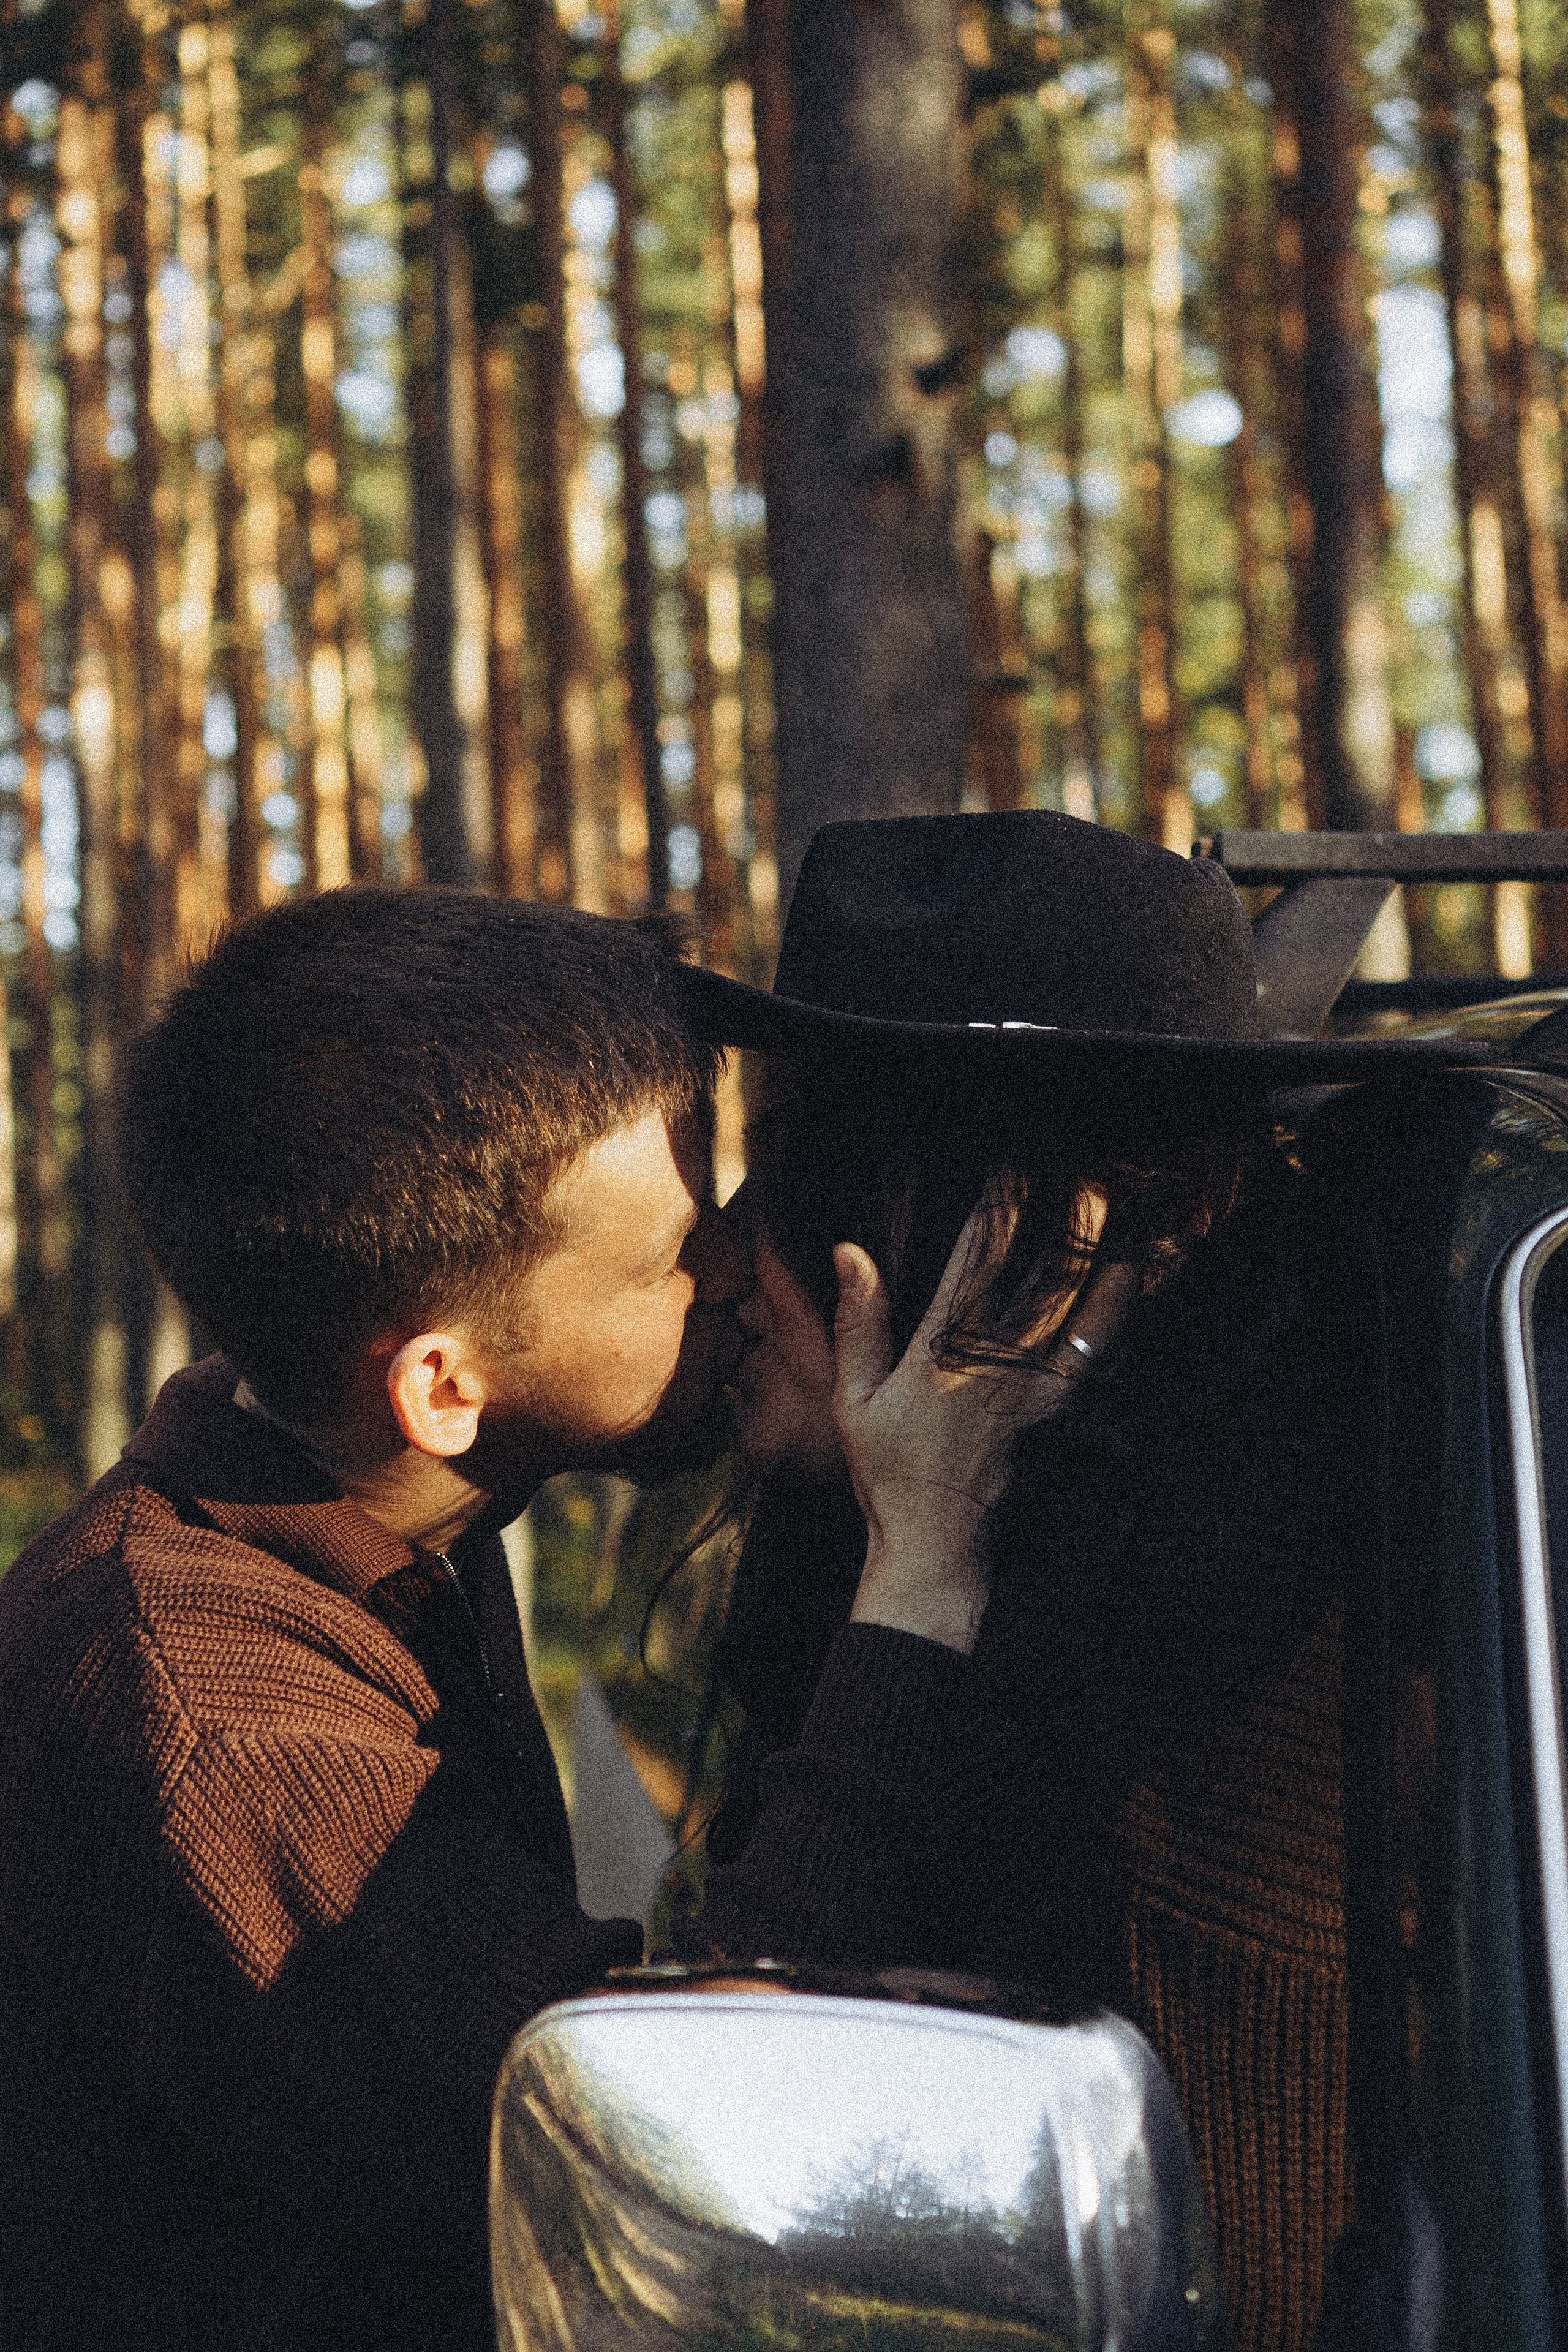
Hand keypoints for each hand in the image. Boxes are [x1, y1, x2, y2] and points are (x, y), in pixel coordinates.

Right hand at [831, 1189, 1137, 1653]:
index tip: (1012, 1171)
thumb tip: (852, 1252)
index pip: (975, 1265)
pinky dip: (1123, 1325)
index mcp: (940, 1356)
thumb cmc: (888, 1472)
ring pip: (1089, 1322)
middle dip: (1071, 1229)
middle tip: (1091, 1182)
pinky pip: (1102, 1364)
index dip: (997, 1212)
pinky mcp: (1063, 1422)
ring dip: (1114, 1271)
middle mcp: (996, 1370)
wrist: (935, 1548)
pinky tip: (1139, 1294)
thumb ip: (858, 1322)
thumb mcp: (853, 1398)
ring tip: (1134, 1226)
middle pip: (1047, 1284)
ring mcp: (1038, 1397)